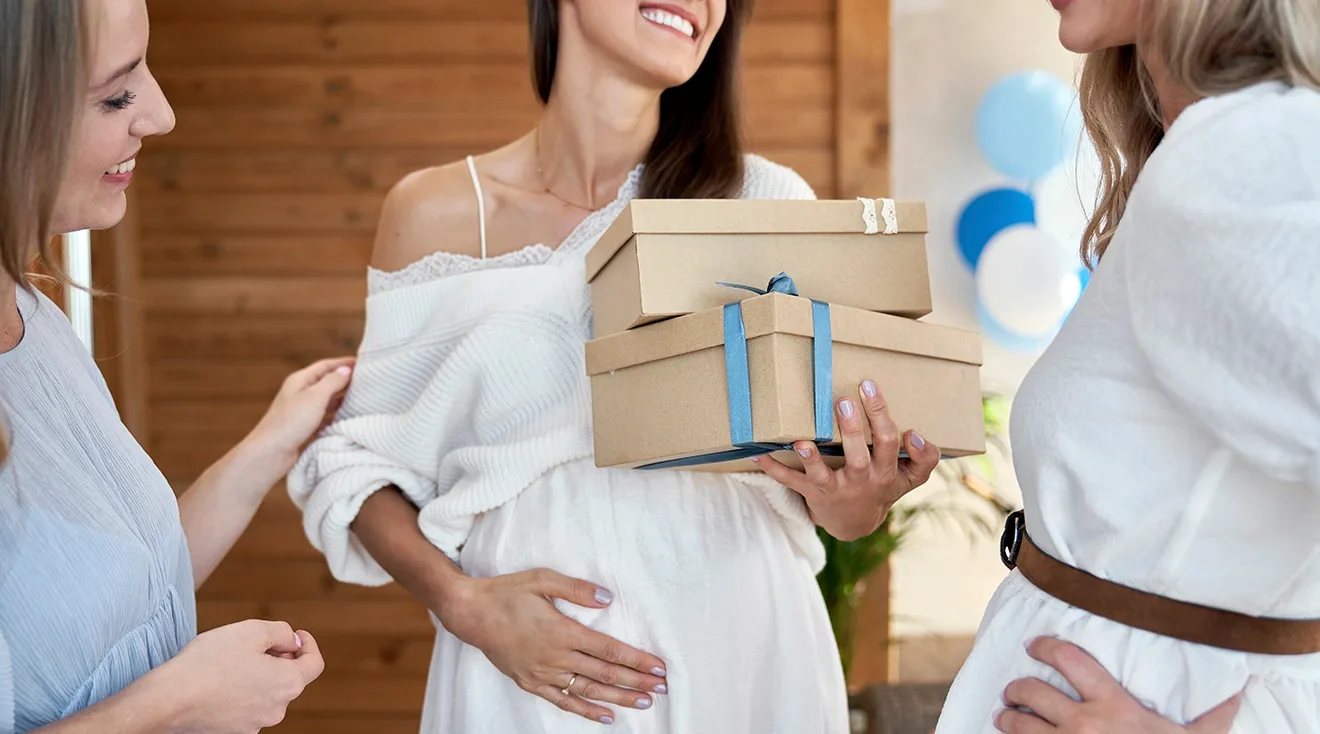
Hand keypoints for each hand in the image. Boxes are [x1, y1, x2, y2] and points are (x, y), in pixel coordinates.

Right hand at [153, 620, 325, 732]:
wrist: (167, 700)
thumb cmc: (207, 664)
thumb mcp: (252, 630)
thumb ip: (281, 632)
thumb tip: (293, 641)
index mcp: (288, 683)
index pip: (315, 664)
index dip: (308, 645)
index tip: (296, 636)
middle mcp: (277, 709)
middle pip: (290, 679)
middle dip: (280, 659)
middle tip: (257, 645)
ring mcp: (256, 724)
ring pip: (267, 694)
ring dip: (260, 676)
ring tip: (232, 663)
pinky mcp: (235, 732)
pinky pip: (248, 707)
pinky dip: (243, 693)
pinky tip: (221, 682)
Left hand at [242, 357, 354, 475]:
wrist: (270, 454)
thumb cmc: (290, 423)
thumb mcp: (314, 397)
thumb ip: (332, 382)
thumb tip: (346, 370)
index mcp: (300, 380)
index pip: (326, 366)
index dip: (344, 363)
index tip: (364, 364)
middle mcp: (300, 393)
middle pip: (327, 382)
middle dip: (346, 380)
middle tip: (368, 381)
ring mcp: (302, 411)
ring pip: (327, 400)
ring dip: (343, 399)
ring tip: (363, 399)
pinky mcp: (304, 427)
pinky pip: (325, 417)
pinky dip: (337, 416)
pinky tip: (348, 418)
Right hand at [438, 569, 668, 724]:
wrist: (470, 614)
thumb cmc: (507, 593)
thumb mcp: (542, 580)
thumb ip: (576, 589)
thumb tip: (608, 597)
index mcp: (563, 632)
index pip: (610, 651)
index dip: (637, 661)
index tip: (659, 668)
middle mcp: (556, 657)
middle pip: (605, 675)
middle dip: (636, 682)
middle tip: (661, 689)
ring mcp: (543, 673)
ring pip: (588, 691)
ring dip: (619, 698)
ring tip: (644, 703)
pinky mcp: (531, 682)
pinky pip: (563, 701)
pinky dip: (586, 710)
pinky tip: (606, 716)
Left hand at [753, 379, 941, 539]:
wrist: (857, 523)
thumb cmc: (883, 486)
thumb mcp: (910, 478)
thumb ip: (925, 457)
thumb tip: (915, 434)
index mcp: (885, 471)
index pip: (887, 441)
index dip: (881, 416)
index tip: (870, 387)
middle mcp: (861, 480)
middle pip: (858, 456)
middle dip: (851, 430)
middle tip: (842, 402)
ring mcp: (835, 488)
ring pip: (823, 474)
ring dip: (811, 458)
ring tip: (802, 442)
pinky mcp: (812, 494)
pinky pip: (792, 482)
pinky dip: (775, 469)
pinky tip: (759, 454)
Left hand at [996, 637, 1242, 732]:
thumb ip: (1214, 716)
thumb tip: (1239, 691)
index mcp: (1115, 706)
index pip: (1070, 659)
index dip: (1045, 647)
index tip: (1034, 646)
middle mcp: (1084, 723)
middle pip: (1034, 690)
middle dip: (1018, 687)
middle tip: (1014, 689)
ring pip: (1019, 723)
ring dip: (1008, 717)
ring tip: (1005, 716)